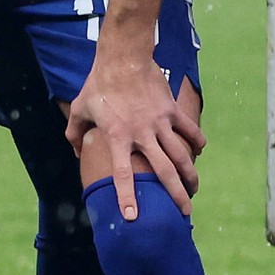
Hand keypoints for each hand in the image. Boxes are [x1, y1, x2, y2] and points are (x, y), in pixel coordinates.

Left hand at [68, 46, 196, 220]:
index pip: (122, 173)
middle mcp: (142, 134)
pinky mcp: (172, 110)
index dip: (127, 196)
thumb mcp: (79, 108)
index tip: (133, 217)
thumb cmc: (98, 83)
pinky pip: (189, 130)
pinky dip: (197, 141)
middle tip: (184, 212)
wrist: (123, 57)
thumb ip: (74, 133)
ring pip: (181, 155)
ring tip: (194, 189)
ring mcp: (160, 122)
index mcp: (117, 137)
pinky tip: (200, 151)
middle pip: (163, 171)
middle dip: (176, 194)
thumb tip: (75, 152)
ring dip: (190, 174)